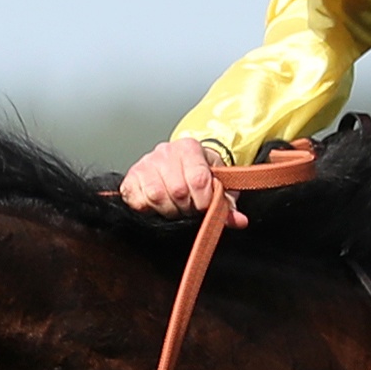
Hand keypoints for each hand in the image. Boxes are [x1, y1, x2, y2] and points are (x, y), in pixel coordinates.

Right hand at [120, 138, 244, 228]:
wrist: (180, 164)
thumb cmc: (200, 175)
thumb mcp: (220, 185)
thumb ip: (228, 204)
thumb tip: (239, 221)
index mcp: (190, 148)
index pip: (198, 179)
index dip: (204, 200)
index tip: (205, 207)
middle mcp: (165, 151)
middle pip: (177, 190)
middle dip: (187, 208)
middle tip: (190, 209)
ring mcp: (145, 163)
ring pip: (156, 196)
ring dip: (169, 210)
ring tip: (176, 207)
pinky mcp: (131, 177)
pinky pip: (137, 200)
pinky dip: (149, 209)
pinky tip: (158, 206)